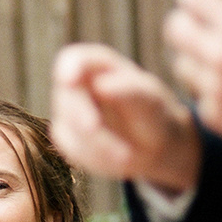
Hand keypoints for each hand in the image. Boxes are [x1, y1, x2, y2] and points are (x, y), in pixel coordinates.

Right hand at [51, 43, 201, 192]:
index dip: (69, 69)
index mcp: (98, 66)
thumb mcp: (150, 99)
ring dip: (97, 146)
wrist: (155, 143)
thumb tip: (101, 85)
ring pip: (67, 128)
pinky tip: (119, 160)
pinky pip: (73, 150)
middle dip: (82, 117)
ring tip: (128, 157)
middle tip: (97, 130)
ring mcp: (68, 112)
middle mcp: (77, 86)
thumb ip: (127, 90)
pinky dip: (96, 159)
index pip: (74, 60)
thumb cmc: (154, 112)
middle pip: (66, 97)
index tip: (70, 81)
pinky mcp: (67, 138)